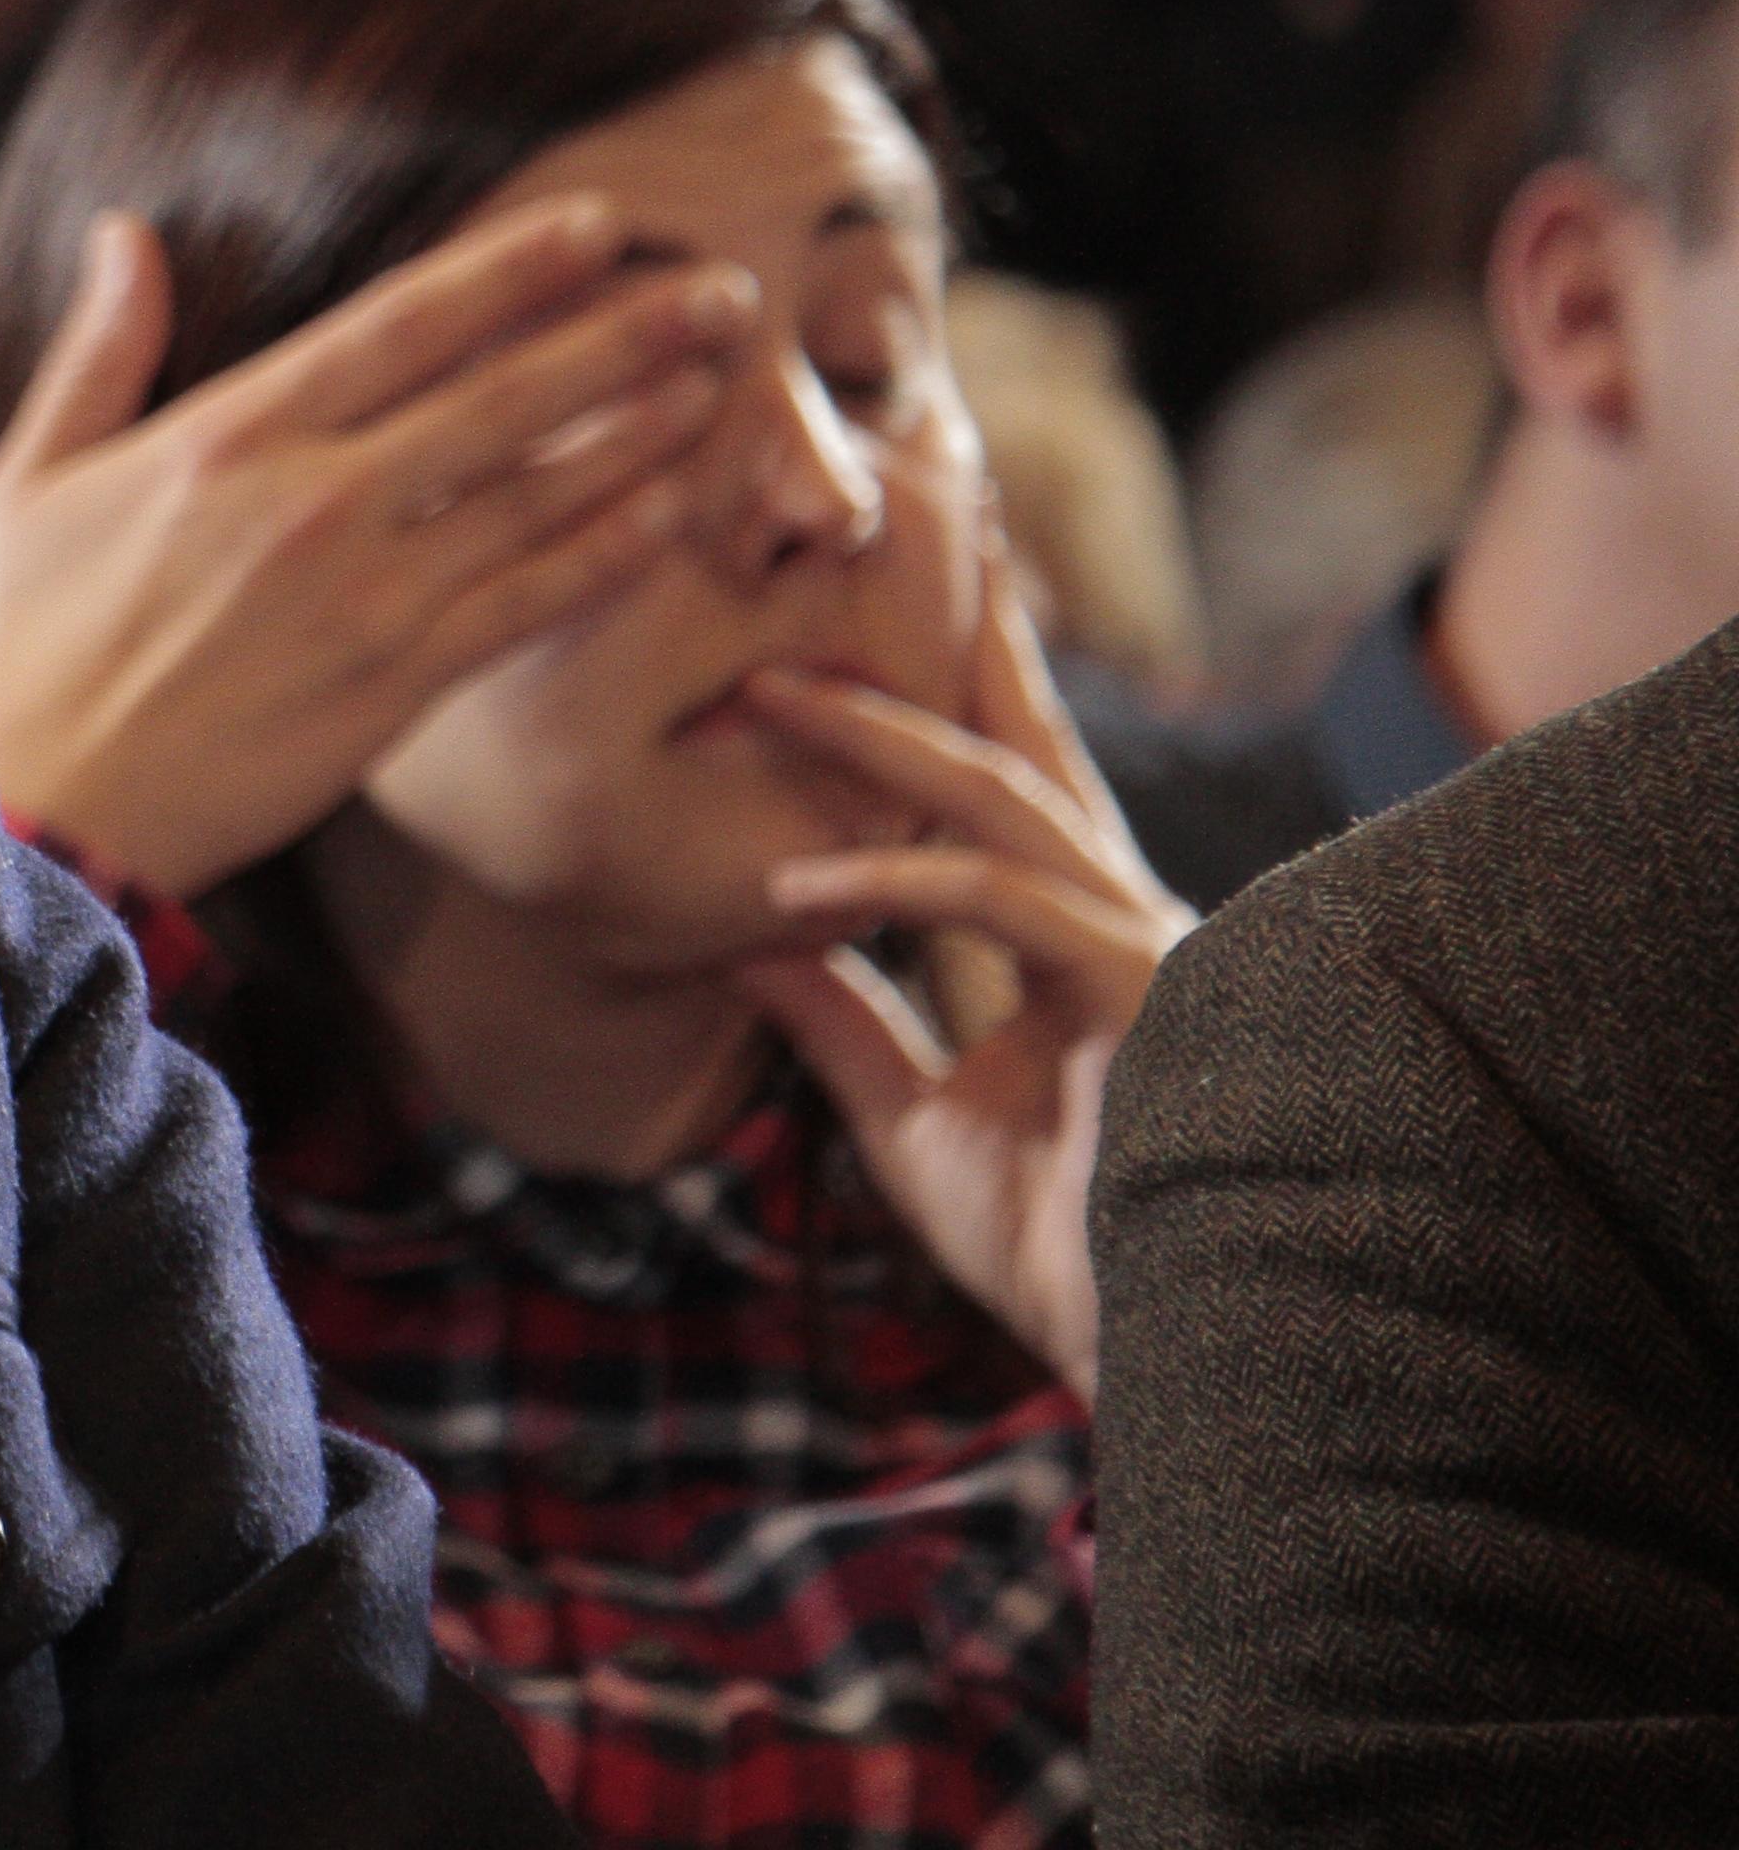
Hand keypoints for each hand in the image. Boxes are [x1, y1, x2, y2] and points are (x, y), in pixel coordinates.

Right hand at [0, 199, 745, 898]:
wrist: (43, 816)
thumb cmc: (18, 648)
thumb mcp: (28, 479)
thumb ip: (100, 349)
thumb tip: (123, 232)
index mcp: (227, 434)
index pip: (401, 324)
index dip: (512, 268)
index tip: (601, 225)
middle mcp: (315, 502)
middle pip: (501, 396)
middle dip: (621, 335)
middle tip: (721, 294)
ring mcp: (368, 597)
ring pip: (537, 494)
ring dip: (642, 432)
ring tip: (722, 382)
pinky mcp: (398, 685)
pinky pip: (532, 603)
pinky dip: (611, 551)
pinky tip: (678, 512)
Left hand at [732, 576, 1193, 1396]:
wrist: (1166, 1364)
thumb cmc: (1061, 1251)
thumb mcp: (910, 1118)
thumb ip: (841, 1018)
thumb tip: (741, 932)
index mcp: (1073, 936)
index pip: (994, 785)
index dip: (929, 691)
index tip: (848, 606)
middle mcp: (1119, 917)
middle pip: (1017, 746)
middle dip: (933, 642)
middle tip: (840, 544)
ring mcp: (1142, 948)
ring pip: (1006, 804)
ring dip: (881, 740)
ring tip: (766, 689)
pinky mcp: (1144, 998)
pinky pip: (1010, 911)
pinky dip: (901, 883)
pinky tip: (794, 883)